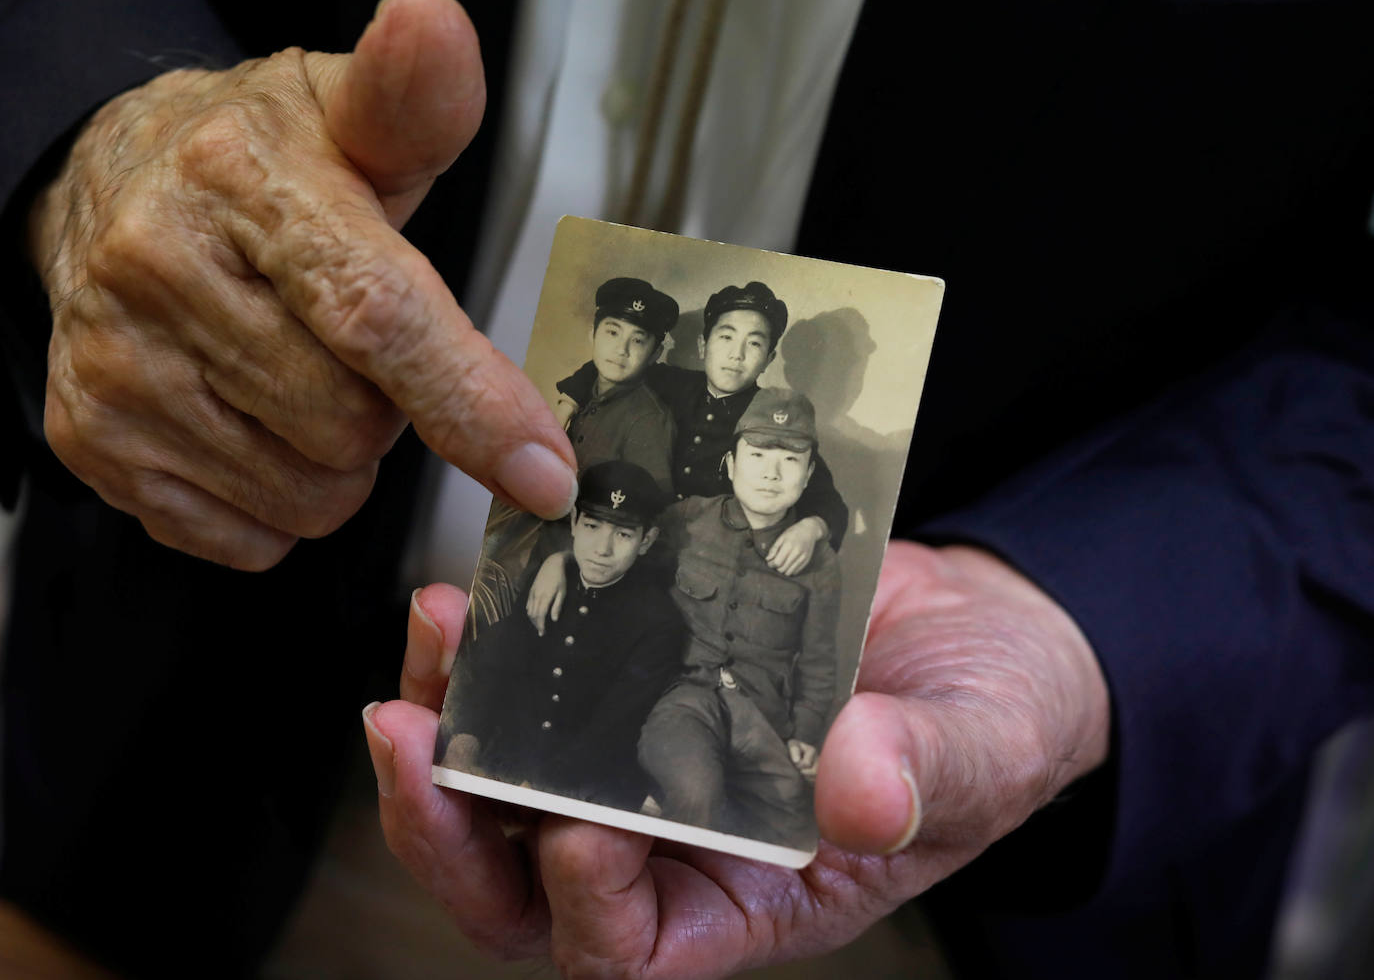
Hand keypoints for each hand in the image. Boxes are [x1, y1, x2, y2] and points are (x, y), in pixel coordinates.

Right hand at [28, 0, 575, 569]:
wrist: (112, 190)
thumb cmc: (255, 162)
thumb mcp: (347, 113)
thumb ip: (417, 97)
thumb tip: (436, 25)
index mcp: (243, 181)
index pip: (375, 313)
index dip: (469, 401)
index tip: (545, 470)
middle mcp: (160, 271)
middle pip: (352, 426)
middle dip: (388, 412)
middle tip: (355, 349)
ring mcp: (118, 367)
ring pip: (308, 496)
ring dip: (338, 462)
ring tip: (302, 378)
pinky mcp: (95, 442)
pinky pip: (247, 535)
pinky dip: (276, 501)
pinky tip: (252, 423)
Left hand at [364, 542, 1109, 976]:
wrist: (974, 629)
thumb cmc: (989, 717)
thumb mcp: (982, 750)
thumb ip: (927, 775)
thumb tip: (862, 791)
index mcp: (752, 894)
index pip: (636, 947)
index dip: (590, 912)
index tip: (574, 835)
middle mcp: (675, 835)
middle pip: (522, 875)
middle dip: (450, 821)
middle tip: (408, 741)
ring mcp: (644, 748)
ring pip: (504, 770)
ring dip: (450, 712)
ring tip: (435, 629)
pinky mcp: (638, 665)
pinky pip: (544, 672)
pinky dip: (503, 637)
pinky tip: (487, 582)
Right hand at [525, 551, 568, 635]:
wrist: (551, 564)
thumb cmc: (560, 579)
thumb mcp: (562, 592)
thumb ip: (557, 606)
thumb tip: (554, 619)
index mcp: (545, 597)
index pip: (540, 615)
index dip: (541, 625)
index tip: (543, 632)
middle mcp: (536, 596)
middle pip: (533, 615)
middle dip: (536, 625)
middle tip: (541, 632)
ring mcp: (532, 593)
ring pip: (529, 610)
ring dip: (532, 620)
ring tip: (538, 625)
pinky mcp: (531, 590)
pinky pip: (528, 604)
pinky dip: (529, 612)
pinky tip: (533, 615)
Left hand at [766, 516, 825, 575]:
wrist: (809, 530)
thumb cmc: (793, 532)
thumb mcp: (781, 537)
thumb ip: (774, 549)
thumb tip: (768, 559)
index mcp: (788, 546)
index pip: (777, 562)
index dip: (771, 564)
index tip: (769, 562)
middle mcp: (797, 553)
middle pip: (782, 569)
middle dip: (776, 568)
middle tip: (775, 563)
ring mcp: (803, 558)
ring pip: (789, 572)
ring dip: (783, 570)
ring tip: (782, 564)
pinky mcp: (806, 561)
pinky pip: (796, 572)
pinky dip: (790, 570)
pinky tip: (788, 564)